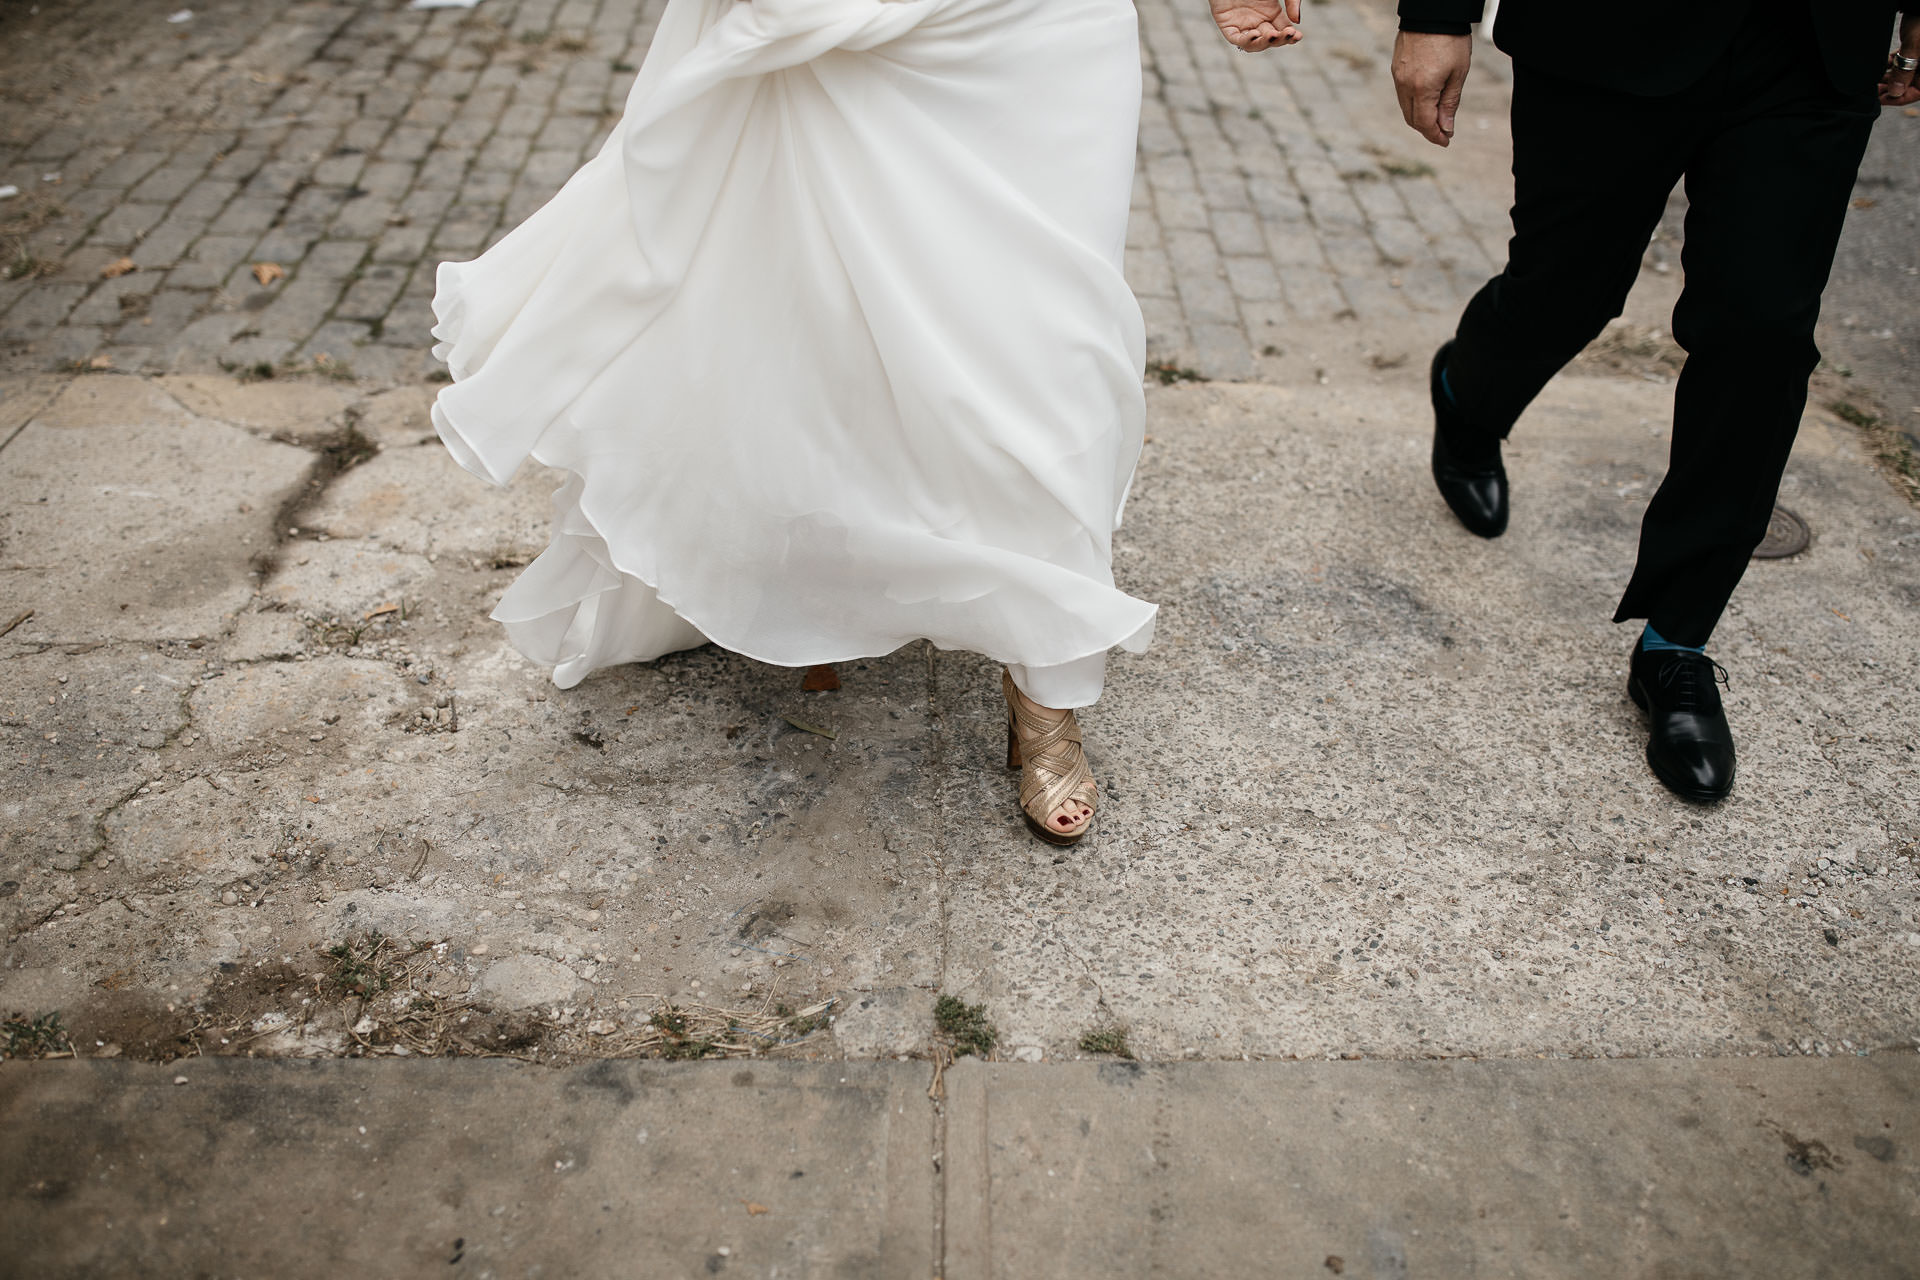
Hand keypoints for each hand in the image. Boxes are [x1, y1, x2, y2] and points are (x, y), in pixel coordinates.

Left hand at [1211, 0, 1302, 51]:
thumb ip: (1291, 2)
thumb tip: (1297, 22)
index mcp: (1271, 12)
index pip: (1283, 30)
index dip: (1290, 36)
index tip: (1298, 35)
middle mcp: (1258, 20)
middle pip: (1270, 40)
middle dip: (1280, 39)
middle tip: (1288, 34)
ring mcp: (1243, 24)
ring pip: (1254, 43)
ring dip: (1264, 43)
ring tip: (1273, 35)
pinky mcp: (1227, 24)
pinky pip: (1236, 39)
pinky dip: (1245, 41)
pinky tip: (1255, 34)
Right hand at [1391, 30, 1471, 146]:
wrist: (1433, 12)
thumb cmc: (1451, 40)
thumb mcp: (1458, 73)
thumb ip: (1450, 103)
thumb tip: (1446, 128)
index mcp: (1422, 88)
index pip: (1424, 123)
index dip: (1435, 136)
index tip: (1446, 141)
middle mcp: (1405, 85)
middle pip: (1412, 119)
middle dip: (1427, 129)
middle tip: (1443, 132)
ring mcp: (1398, 77)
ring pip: (1405, 107)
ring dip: (1419, 116)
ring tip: (1436, 116)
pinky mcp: (1396, 68)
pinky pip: (1402, 93)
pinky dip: (1414, 102)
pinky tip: (1426, 99)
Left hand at [1878, 12, 1919, 105]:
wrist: (1919, 4)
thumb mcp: (1914, 48)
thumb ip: (1904, 71)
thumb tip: (1895, 92)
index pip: (1916, 92)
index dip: (1898, 98)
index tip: (1880, 99)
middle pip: (1907, 85)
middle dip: (1888, 88)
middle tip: (1871, 92)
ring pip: (1902, 74)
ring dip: (1886, 78)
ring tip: (1870, 82)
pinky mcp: (1913, 49)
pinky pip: (1900, 63)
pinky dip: (1889, 66)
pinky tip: (1876, 69)